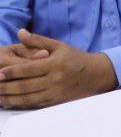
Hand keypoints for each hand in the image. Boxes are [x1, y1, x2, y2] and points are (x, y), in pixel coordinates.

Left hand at [0, 29, 116, 108]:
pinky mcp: (55, 101)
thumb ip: (37, 40)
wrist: (96, 75)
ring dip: (10, 98)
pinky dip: (20, 104)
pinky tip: (10, 102)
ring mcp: (55, 92)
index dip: (12, 72)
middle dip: (6, 86)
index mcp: (55, 64)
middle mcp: (54, 79)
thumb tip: (20, 32)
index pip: (29, 69)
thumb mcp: (59, 46)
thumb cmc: (75, 58)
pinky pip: (34, 104)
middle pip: (25, 85)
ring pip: (27, 97)